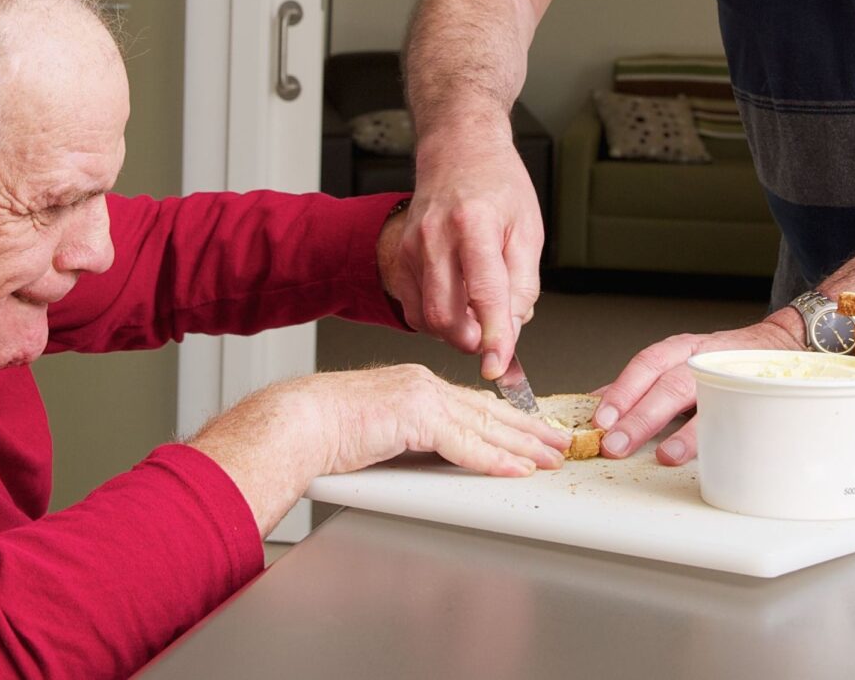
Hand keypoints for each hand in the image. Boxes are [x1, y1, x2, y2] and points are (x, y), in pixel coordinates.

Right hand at [303, 364, 567, 477]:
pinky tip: (516, 469)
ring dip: (523, 445)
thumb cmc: (321, 429)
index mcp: (415, 385)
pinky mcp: (415, 417)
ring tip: (550, 458)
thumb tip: (432, 456)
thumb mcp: (377, 428)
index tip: (533, 430)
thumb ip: (408, 435)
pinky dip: (494, 459)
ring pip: (486, 425)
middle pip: (490, 410)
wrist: (296, 422)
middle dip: (529, 429)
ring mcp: (421, 397)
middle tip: (558, 442)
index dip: (509, 418)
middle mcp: (423, 384)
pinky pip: (465, 444)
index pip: (474, 403)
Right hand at [388, 136, 543, 379]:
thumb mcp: (528, 230)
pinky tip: (459, 304)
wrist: (458, 150)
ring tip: (480, 313)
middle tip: (495, 339)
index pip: (485, 294)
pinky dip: (438, 319)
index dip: (494, 337)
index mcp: (474, 224)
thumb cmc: (497, 184)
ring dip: (456, 331)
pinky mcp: (401, 256)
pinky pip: (416, 307)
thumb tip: (511, 331)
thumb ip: (522, 285)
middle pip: (445, 314)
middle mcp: (435, 236)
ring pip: (427, 317)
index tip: (499, 366)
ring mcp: (412, 247)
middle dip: (472, 341)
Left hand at [591, 312, 804, 465]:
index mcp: (680, 349)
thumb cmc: (722, 361)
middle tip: (616, 444)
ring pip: (709, 401)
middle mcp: (704, 359)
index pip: (646, 364)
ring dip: (685, 432)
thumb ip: (641, 384)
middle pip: (670, 384)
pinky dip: (726, 435)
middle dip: (641, 416)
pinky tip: (716, 454)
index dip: (623, 390)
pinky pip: (741, 414)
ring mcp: (733, 377)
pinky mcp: (757, 395)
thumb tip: (597, 403)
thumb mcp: (679, 361)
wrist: (781, 345)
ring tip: (665, 456)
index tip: (601, 418)